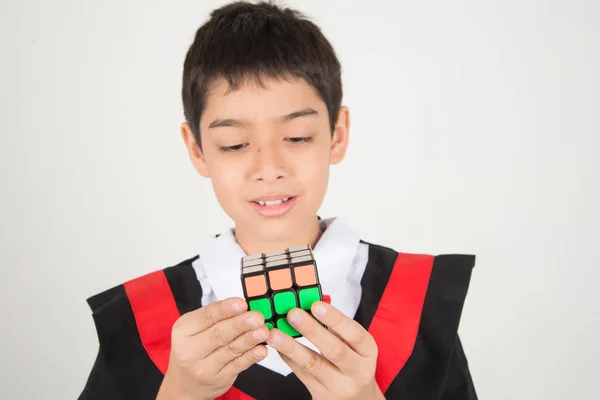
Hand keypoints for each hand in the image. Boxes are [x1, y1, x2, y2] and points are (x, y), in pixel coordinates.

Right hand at [156, 297, 268, 399]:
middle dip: (240, 324)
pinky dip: (251, 356)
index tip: (241, 304)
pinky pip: (238, 365)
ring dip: (250, 339)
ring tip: (263, 331)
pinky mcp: (219, 379)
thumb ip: (214, 315)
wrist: (184, 384)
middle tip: (257, 317)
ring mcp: (204, 368)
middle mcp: (190, 350)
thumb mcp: (193, 328)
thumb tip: (240, 305)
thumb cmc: (192, 348)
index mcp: (183, 330)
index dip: (225, 310)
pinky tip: (261, 349)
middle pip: (219, 334)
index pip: (206, 317)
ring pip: (231, 349)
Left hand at [266, 301, 383, 399]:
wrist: (357, 398)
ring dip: (291, 347)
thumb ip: (335, 326)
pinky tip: (278, 346)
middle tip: (292, 314)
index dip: (335, 319)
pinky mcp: (321, 395)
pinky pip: (302, 375)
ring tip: (274, 334)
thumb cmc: (353, 361)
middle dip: (312, 331)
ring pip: (313, 365)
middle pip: (334, 351)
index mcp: (368, 352)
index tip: (316, 305)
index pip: (354, 334)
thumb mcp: (354, 344)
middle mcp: (357, 371)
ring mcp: (339, 386)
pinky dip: (288, 358)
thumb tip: (309, 304)